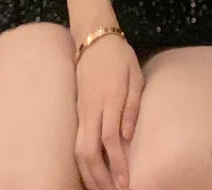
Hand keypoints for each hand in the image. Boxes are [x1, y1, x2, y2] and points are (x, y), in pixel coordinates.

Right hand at [75, 34, 143, 189]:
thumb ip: (132, 105)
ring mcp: (81, 110)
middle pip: (88, 151)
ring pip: (78, 150)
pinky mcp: (77, 111)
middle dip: (100, 177)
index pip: (109, 139)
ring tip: (102, 189)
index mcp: (108, 99)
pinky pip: (76, 142)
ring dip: (89, 174)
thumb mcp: (134, 75)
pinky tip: (91, 172)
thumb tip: (128, 136)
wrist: (93, 37)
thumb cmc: (119, 56)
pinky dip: (82, 162)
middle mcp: (91, 108)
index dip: (117, 163)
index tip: (126, 182)